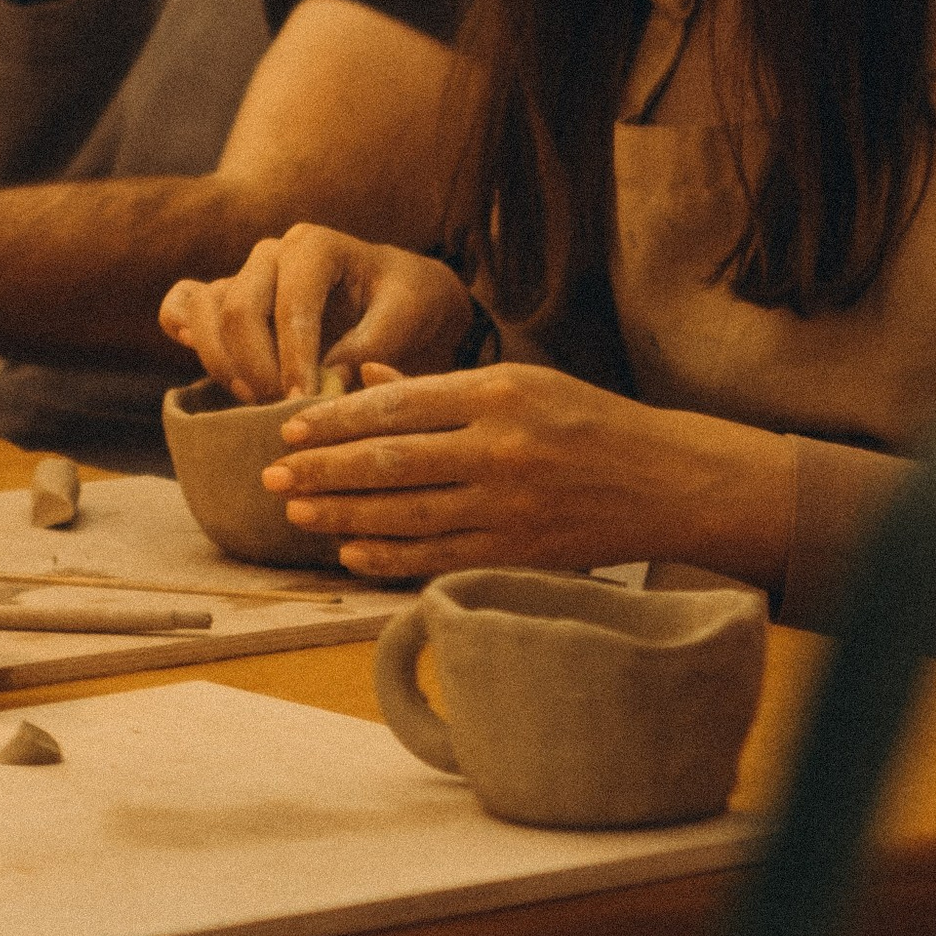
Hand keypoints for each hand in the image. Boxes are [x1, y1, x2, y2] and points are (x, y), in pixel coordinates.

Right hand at [161, 229, 477, 401]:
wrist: (399, 300)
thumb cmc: (408, 304)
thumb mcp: (410, 317)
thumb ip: (373, 345)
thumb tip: (330, 379)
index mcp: (315, 246)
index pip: (290, 303)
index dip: (295, 359)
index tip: (307, 404)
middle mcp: (271, 254)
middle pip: (237, 308)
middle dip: (257, 369)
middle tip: (284, 412)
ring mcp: (243, 275)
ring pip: (202, 310)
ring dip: (222, 364)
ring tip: (257, 402)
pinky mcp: (222, 299)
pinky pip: (179, 306)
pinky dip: (183, 336)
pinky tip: (218, 374)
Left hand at [259, 359, 791, 587]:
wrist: (663, 480)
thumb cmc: (581, 419)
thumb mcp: (516, 381)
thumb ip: (436, 387)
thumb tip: (361, 377)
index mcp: (494, 393)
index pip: (394, 407)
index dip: (334, 421)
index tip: (288, 431)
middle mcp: (499, 449)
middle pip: (390, 462)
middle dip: (323, 472)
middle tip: (271, 477)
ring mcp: (510, 506)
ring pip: (407, 514)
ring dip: (344, 515)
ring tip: (296, 514)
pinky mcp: (520, 552)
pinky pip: (440, 557)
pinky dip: (390, 556)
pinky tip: (351, 553)